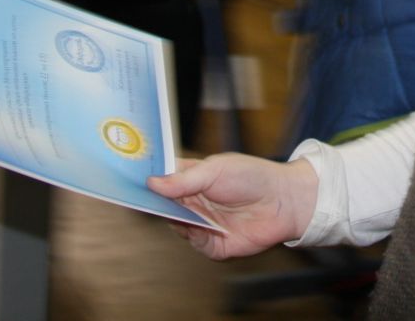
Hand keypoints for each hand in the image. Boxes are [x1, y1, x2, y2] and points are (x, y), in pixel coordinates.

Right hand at [148, 154, 319, 259]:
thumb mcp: (215, 170)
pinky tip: (194, 224)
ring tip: (170, 208)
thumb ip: (184, 179)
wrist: (283, 200)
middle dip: (153, 202)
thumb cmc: (252, 177)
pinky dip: (192, 234)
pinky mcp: (213, 244)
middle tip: (138, 198)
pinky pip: (193, 242)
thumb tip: (153, 183)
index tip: (131, 179)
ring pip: (175, 224)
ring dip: (172, 218)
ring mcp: (202, 224)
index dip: (148, 180)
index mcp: (192, 179)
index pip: (163, 181)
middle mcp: (194, 202)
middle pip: (164, 205)